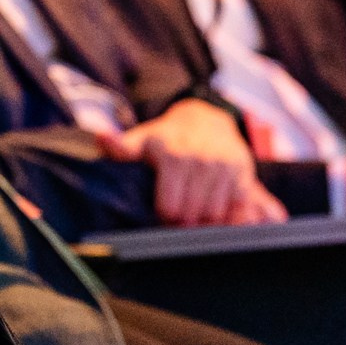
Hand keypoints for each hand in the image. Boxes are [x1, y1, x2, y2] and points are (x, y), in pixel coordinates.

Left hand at [99, 98, 284, 225]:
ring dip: (205, 222)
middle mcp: (200, 160)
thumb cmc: (167, 138)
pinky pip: (239, 209)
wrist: (205, 121)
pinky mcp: (244, 173)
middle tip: (178, 220)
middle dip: (183, 223)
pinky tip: (216, 213)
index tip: (162, 213)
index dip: (164, 215)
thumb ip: (120, 146)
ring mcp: (225, 167)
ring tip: (195, 216)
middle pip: (192, 215)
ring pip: (215, 215)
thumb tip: (101, 136)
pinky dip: (229, 218)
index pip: (169, 207)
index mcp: (173, 155)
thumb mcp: (141, 139)